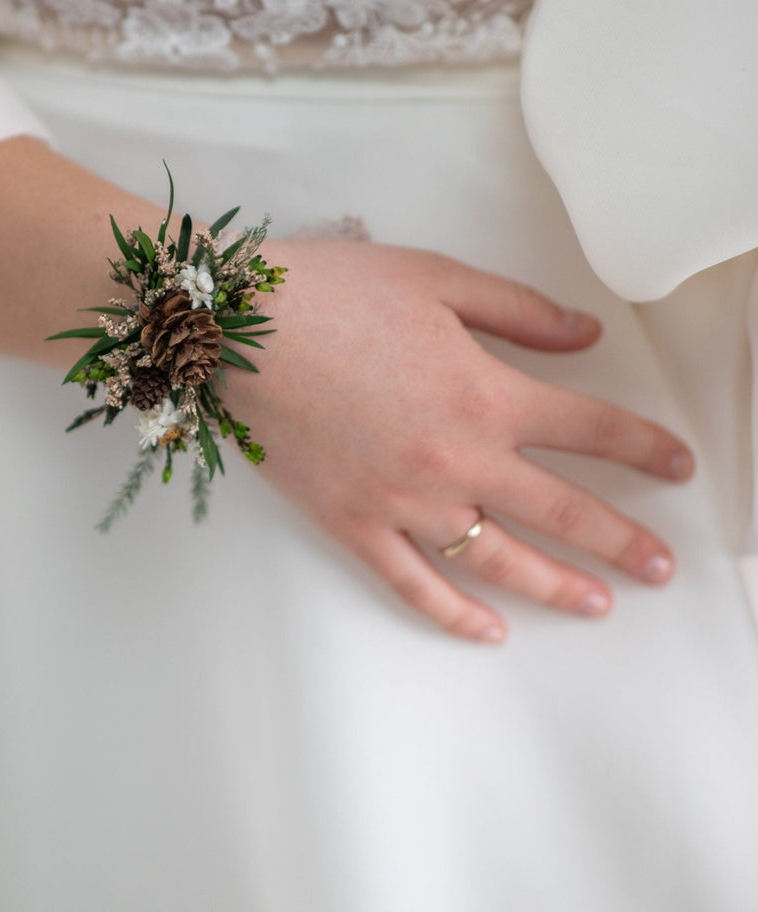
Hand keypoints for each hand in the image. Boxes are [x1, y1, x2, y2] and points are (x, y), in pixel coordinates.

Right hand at [229, 240, 693, 642]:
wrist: (234, 327)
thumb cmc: (333, 292)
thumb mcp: (437, 279)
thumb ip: (520, 312)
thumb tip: (586, 336)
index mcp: (484, 393)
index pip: (589, 429)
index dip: (643, 448)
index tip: (677, 466)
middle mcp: (455, 460)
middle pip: (562, 511)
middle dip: (622, 541)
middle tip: (663, 568)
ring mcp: (402, 501)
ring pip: (497, 561)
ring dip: (557, 587)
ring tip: (598, 605)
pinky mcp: (352, 524)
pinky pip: (412, 585)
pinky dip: (454, 614)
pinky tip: (490, 631)